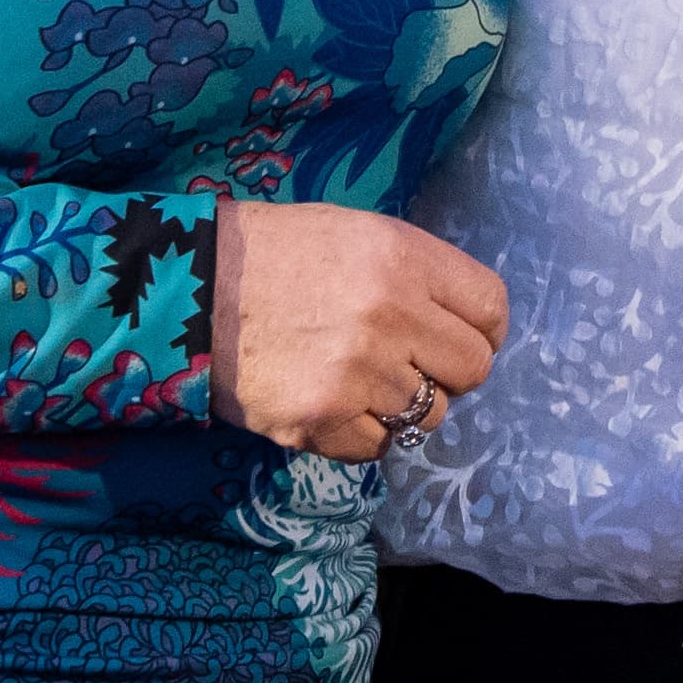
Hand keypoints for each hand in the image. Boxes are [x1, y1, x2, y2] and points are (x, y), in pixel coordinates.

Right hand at [209, 199, 507, 461]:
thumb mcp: (360, 235)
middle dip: (447, 372)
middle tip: (409, 366)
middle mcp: (392, 316)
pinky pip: (379, 447)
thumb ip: (418, 276)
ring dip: (402, 406)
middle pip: (472, 369)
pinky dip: (362, 434)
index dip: (482, 330)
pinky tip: (333, 405)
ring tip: (359, 381)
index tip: (460, 338)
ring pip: (429, 415)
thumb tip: (464, 324)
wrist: (192, 287)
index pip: (491, 309)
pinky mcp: (322, 421)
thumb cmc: (279, 254)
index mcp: (406, 259)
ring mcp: (358, 373)